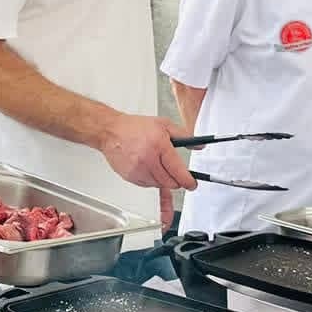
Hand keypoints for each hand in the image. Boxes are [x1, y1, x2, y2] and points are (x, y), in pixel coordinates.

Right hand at [97, 112, 194, 226]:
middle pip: (170, 182)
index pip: (178, 171)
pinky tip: (148, 168)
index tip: (192, 184)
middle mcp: (148, 160)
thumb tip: (200, 145)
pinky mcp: (130, 177)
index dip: (188, 181)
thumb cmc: (135, 127)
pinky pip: (147, 185)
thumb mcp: (164, 125)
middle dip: (176, 180)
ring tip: (157, 164)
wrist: (111, 131)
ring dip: (163, 179)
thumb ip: (185, 136)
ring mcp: (138, 170)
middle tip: (175, 172)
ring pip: (159, 185)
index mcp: (159, 145)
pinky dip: (151, 180)